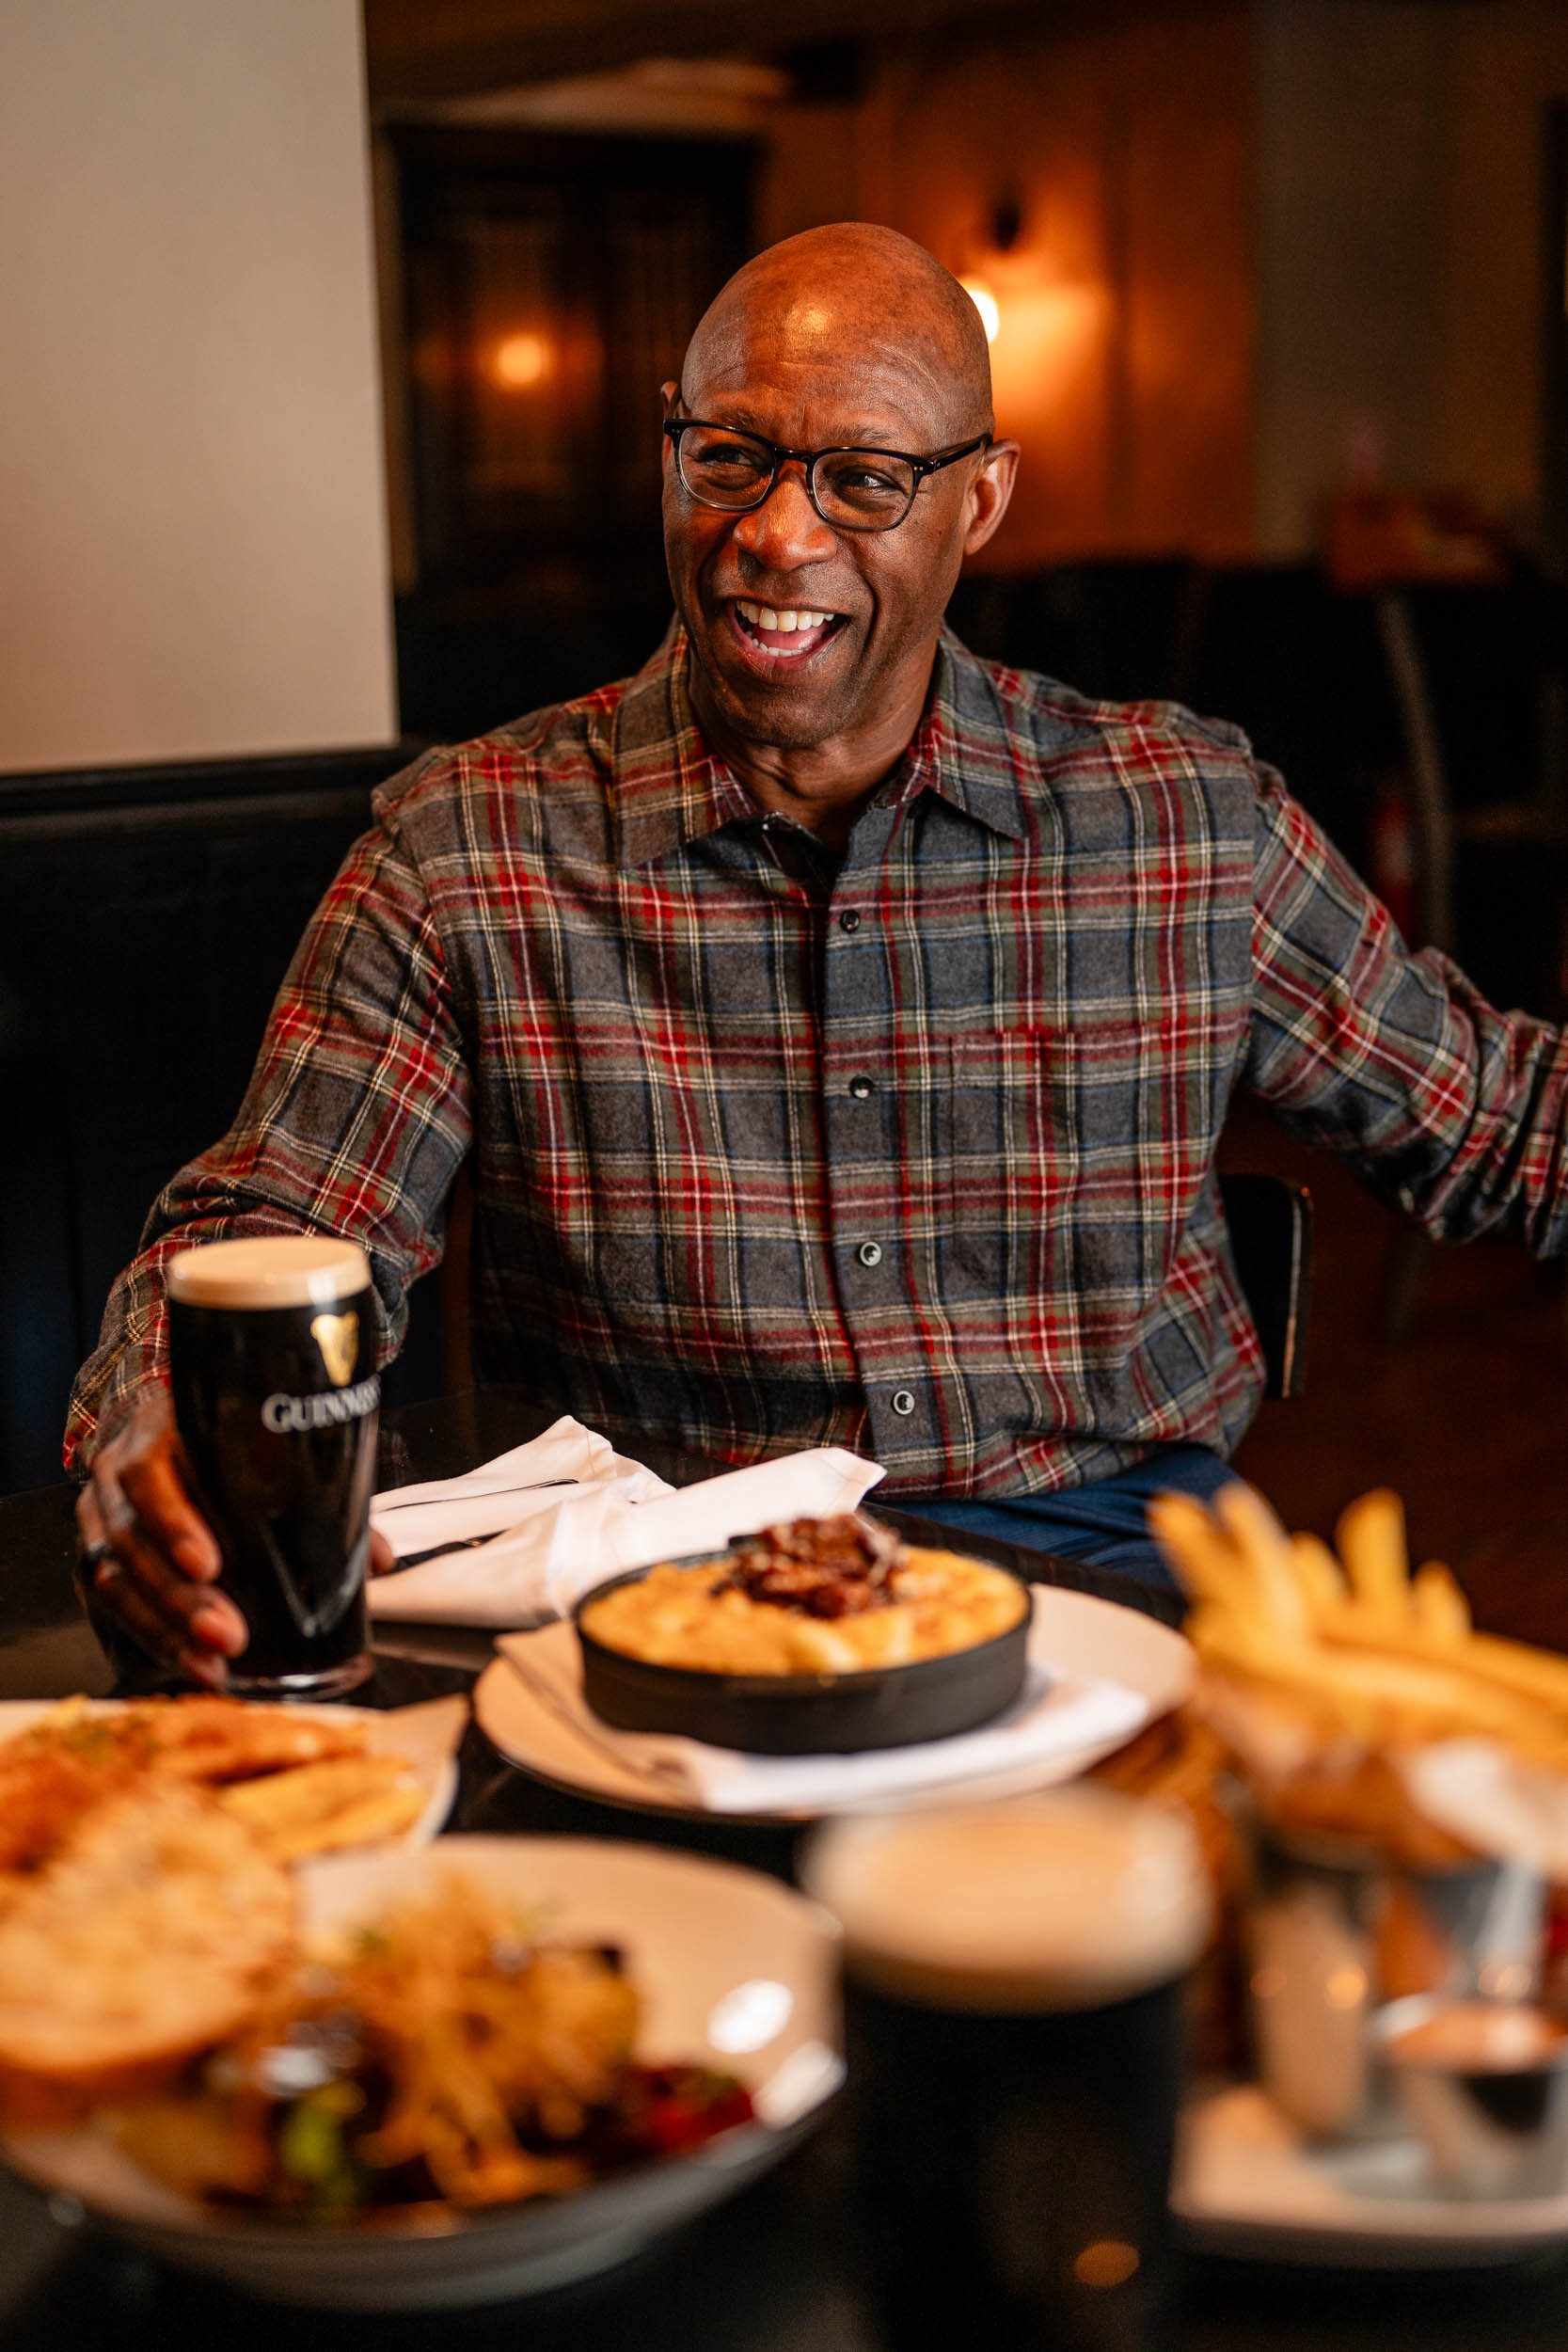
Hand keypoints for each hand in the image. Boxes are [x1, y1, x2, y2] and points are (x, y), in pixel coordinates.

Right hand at [76, 1392, 394, 1685]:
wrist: (171, 1433)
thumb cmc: (228, 1445)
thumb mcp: (269, 1453)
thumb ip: (322, 1501)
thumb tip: (381, 1558)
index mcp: (160, 1434)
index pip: (151, 1475)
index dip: (175, 1522)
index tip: (210, 1565)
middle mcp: (117, 1473)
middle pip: (132, 1539)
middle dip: (179, 1598)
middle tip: (228, 1635)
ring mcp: (99, 1515)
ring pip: (114, 1578)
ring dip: (164, 1629)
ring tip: (212, 1664)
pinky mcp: (96, 1555)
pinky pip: (108, 1603)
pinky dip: (149, 1637)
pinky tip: (189, 1663)